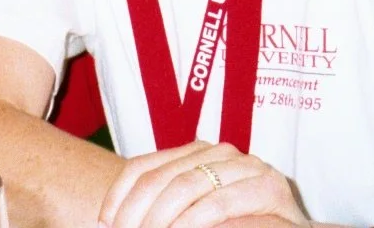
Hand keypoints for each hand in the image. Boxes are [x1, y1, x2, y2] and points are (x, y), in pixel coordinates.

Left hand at [100, 141, 309, 227]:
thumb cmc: (234, 224)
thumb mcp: (191, 213)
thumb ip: (163, 207)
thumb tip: (109, 221)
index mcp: (197, 153)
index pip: (146, 167)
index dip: (120, 194)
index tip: (104, 221)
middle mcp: (221, 153)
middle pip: (164, 178)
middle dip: (138, 212)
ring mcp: (247, 166)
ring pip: (189, 186)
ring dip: (162, 218)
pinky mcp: (269, 187)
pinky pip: (221, 203)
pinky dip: (195, 222)